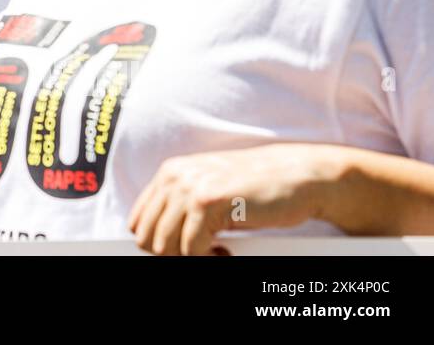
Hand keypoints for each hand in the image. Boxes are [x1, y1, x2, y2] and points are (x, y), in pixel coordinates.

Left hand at [128, 143, 342, 255]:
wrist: (296, 177)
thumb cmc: (255, 190)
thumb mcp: (208, 191)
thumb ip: (179, 207)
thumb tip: (153, 240)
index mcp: (169, 174)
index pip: (138, 221)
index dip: (157, 244)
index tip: (182, 252)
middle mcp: (174, 177)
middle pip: (147, 237)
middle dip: (172, 255)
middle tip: (203, 255)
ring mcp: (189, 188)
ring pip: (164, 247)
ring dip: (189, 258)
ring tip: (216, 252)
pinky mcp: (207, 203)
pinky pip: (190, 250)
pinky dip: (207, 260)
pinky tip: (226, 251)